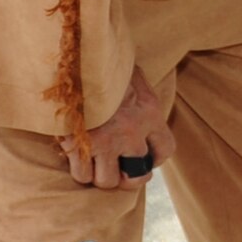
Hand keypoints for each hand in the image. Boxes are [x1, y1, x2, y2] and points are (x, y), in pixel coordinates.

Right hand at [61, 65, 174, 189]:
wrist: (76, 60)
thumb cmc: (104, 66)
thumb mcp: (132, 75)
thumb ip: (141, 90)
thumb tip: (140, 90)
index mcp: (149, 113)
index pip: (165, 149)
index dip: (155, 159)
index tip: (146, 158)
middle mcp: (131, 132)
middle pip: (137, 175)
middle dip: (129, 177)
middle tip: (121, 171)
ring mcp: (105, 142)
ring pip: (108, 181)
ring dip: (103, 177)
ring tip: (98, 166)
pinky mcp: (79, 146)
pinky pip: (83, 175)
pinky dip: (81, 172)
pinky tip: (80, 160)